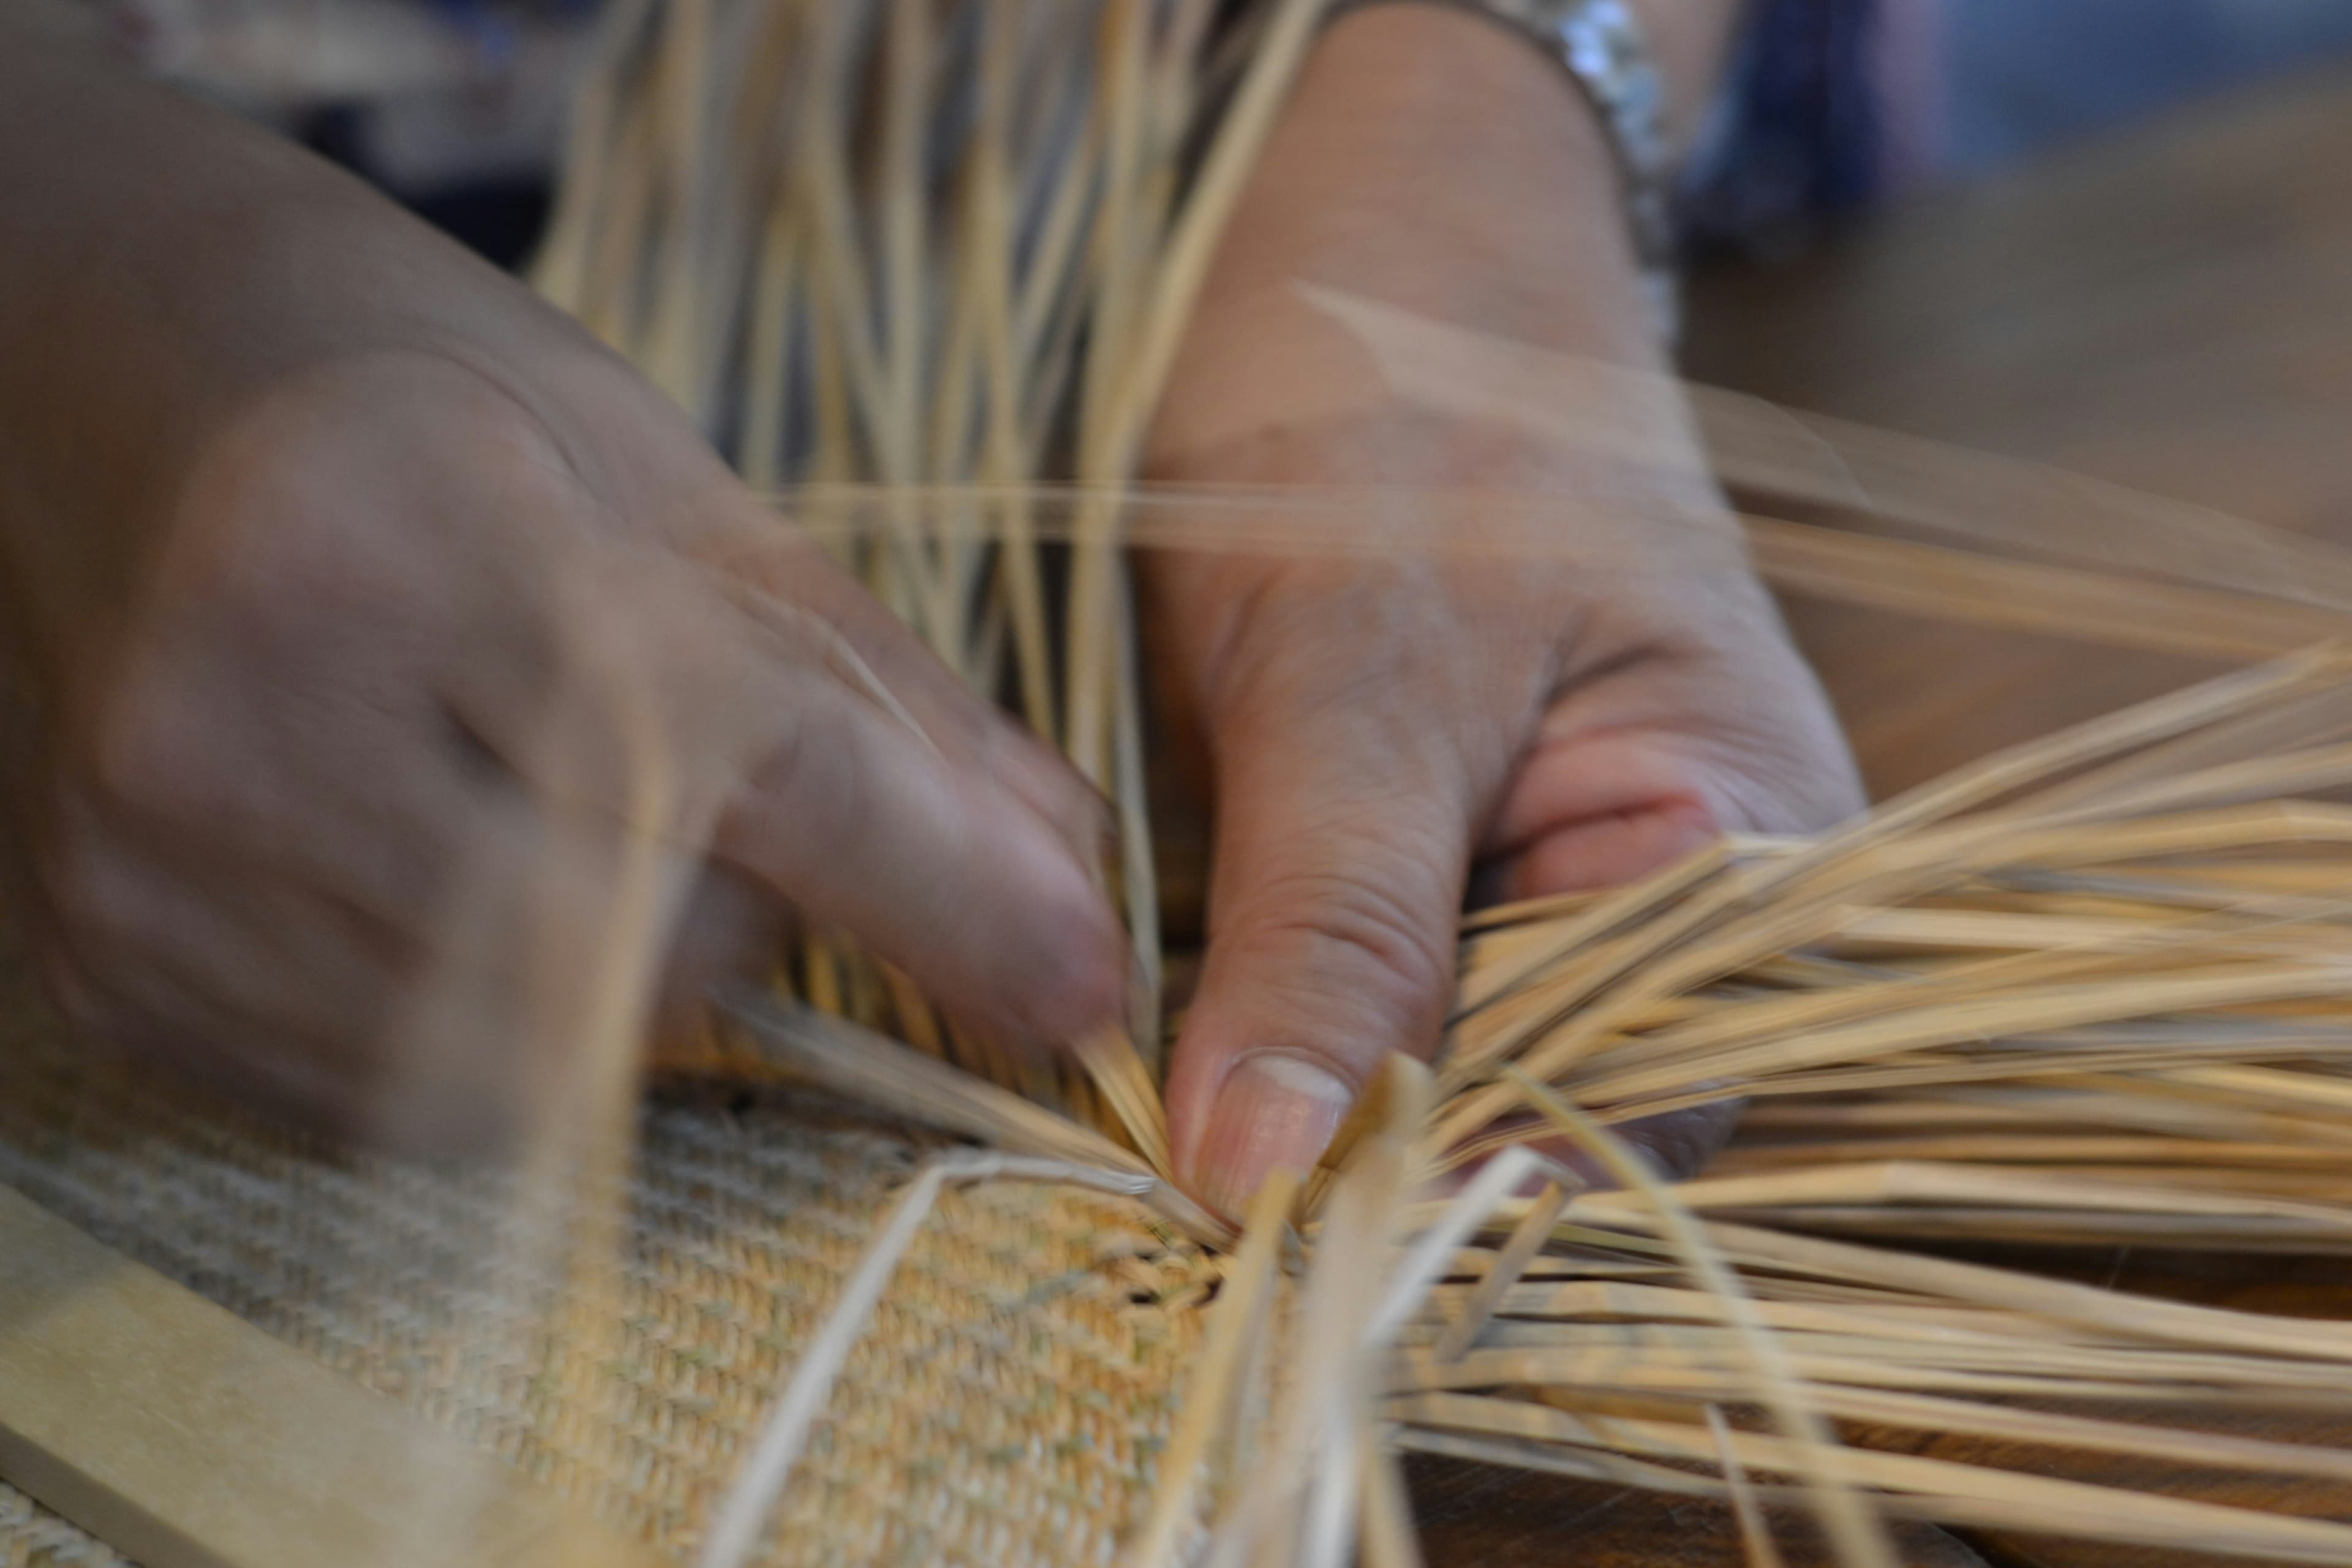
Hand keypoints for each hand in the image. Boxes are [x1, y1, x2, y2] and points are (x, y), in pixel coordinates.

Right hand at [0, 61, 1123, 1145]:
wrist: (96, 379)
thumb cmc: (410, 393)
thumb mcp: (668, 480)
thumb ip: (873, 695)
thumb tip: (1060, 881)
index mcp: (406, 534)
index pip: (745, 771)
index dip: (946, 892)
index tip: (1077, 977)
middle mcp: (248, 720)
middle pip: (648, 956)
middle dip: (756, 912)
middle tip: (713, 796)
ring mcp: (158, 871)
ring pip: (535, 1066)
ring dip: (632, 979)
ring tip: (569, 815)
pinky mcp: (112, 975)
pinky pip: (400, 1108)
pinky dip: (506, 1040)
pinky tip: (478, 891)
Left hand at [1144, 3, 1858, 1217]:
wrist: (1367, 264)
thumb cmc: (1407, 416)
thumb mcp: (1363, 666)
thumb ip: (1336, 923)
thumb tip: (1264, 1179)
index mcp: (1748, 849)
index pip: (1626, 1107)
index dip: (1444, 1183)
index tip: (1253, 1209)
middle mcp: (1670, 911)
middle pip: (1525, 1120)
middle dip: (1350, 1160)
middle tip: (1162, 1176)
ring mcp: (1540, 899)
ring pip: (1424, 1081)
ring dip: (1286, 1107)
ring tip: (1144, 1113)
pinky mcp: (1426, 883)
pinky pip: (1356, 1012)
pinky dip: (1256, 1039)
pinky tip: (1160, 1044)